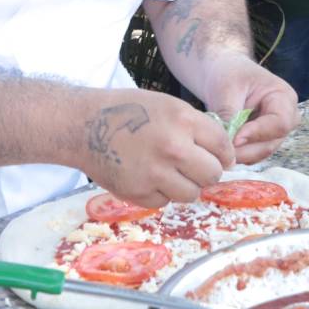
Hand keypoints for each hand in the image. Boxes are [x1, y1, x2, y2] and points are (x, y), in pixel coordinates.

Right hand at [77, 89, 235, 208]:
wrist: (84, 127)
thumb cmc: (127, 112)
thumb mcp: (168, 106)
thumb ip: (196, 128)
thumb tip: (224, 156)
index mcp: (183, 120)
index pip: (223, 147)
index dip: (224, 155)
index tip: (219, 158)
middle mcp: (173, 148)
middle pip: (212, 175)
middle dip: (207, 172)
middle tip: (194, 168)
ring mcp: (155, 173)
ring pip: (192, 194)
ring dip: (185, 186)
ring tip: (170, 173)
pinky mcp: (138, 192)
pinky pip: (165, 202)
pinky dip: (161, 194)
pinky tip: (148, 177)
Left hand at [200, 57, 300, 165]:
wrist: (224, 73)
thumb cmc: (229, 74)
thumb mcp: (227, 88)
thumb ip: (229, 114)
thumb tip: (228, 142)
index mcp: (284, 97)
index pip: (279, 123)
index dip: (258, 133)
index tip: (234, 139)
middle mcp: (286, 118)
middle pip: (272, 142)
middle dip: (246, 149)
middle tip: (222, 150)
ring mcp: (275, 132)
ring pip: (261, 152)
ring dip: (240, 154)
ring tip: (219, 148)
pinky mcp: (262, 141)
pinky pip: (252, 155)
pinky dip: (238, 155)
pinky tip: (222, 148)